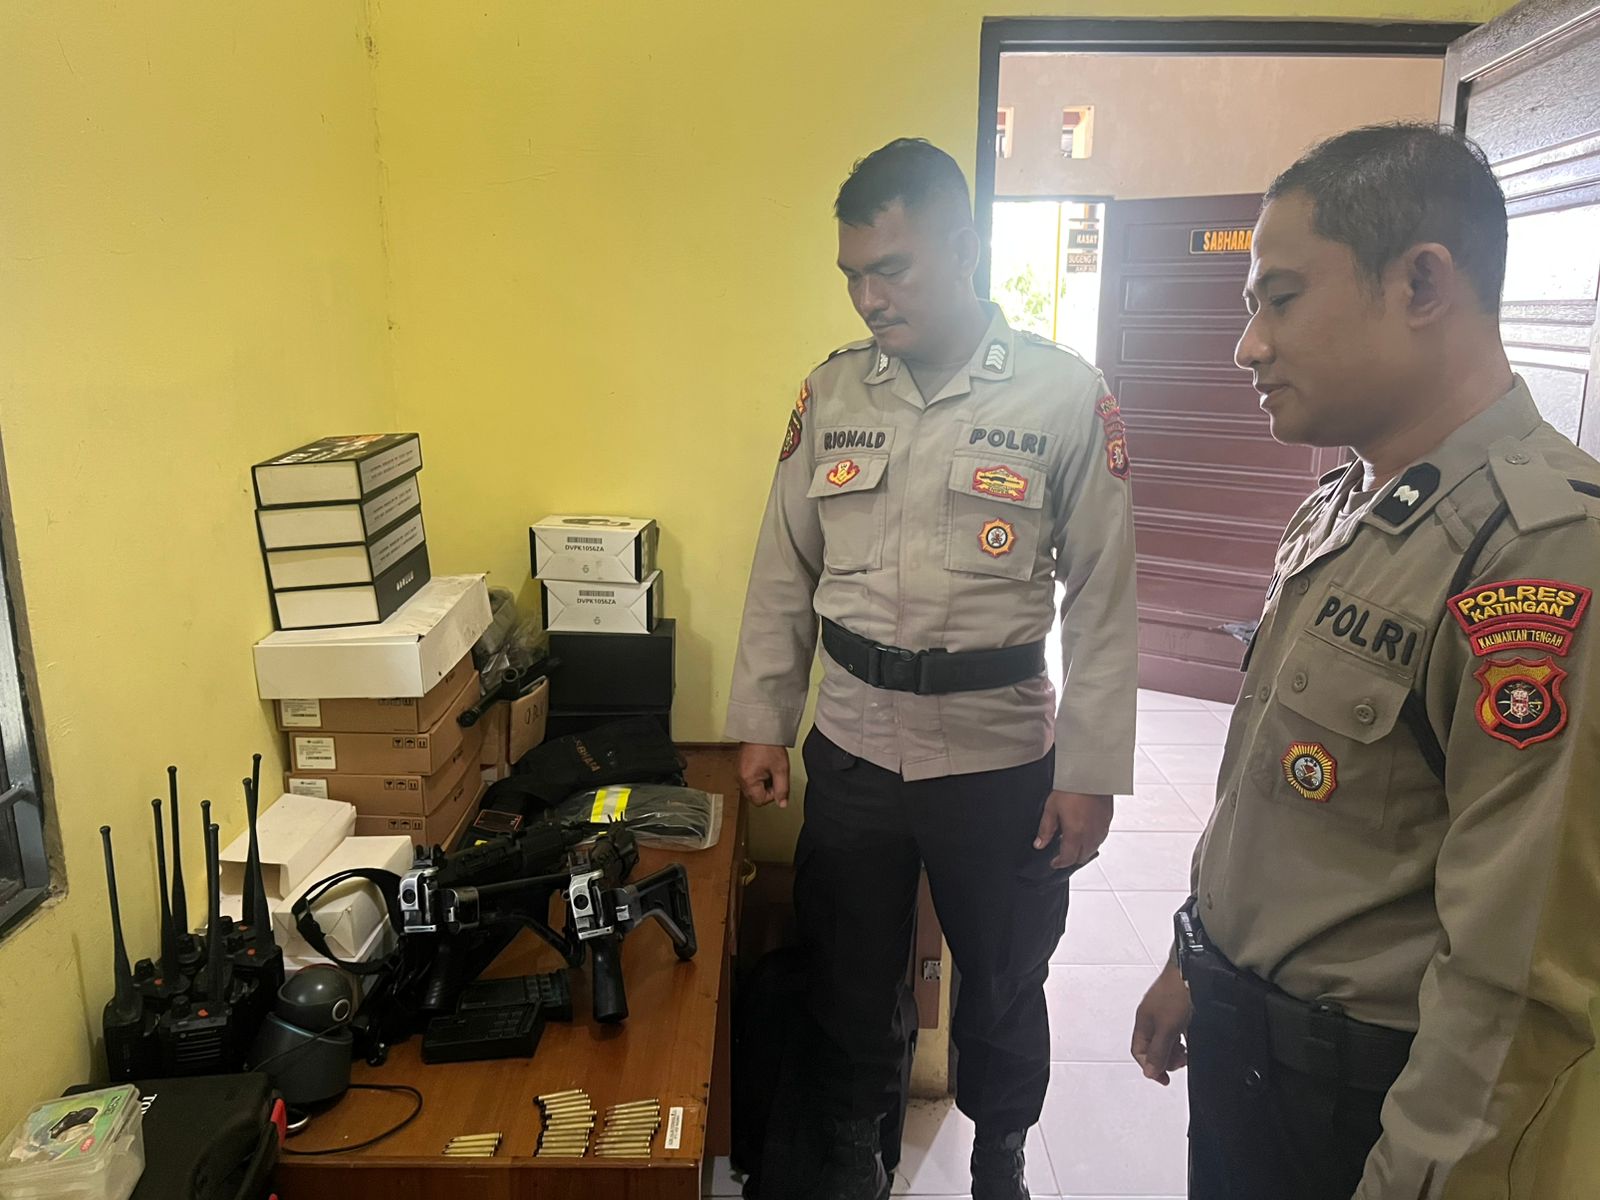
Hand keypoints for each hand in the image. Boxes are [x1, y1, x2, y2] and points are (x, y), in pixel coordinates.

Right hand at [737, 742, 790, 808]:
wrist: (760, 728)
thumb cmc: (769, 745)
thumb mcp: (781, 769)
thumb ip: (783, 789)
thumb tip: (782, 804)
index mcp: (748, 780)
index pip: (760, 801)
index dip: (772, 795)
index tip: (777, 782)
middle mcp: (740, 777)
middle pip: (754, 796)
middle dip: (766, 790)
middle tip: (774, 775)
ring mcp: (739, 772)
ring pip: (752, 788)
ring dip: (762, 783)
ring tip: (769, 768)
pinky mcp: (740, 766)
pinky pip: (749, 778)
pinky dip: (757, 776)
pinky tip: (763, 765)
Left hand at [1033, 790, 1112, 867]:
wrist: (1091, 774)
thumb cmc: (1072, 788)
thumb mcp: (1051, 808)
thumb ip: (1046, 829)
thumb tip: (1039, 844)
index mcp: (1075, 834)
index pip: (1068, 858)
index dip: (1059, 863)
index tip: (1054, 862)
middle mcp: (1090, 835)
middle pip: (1081, 858)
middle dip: (1071, 859)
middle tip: (1062, 854)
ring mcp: (1101, 829)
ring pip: (1092, 850)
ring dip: (1082, 851)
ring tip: (1073, 843)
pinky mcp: (1107, 822)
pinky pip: (1100, 838)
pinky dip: (1092, 841)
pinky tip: (1085, 833)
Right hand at [1131, 962, 1191, 1085]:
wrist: (1191, 971)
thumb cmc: (1176, 994)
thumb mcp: (1167, 1028)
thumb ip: (1158, 1051)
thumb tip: (1149, 1072)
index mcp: (1143, 1022)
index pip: (1139, 1052)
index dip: (1150, 1067)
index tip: (1165, 1079)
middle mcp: (1151, 1018)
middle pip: (1153, 1048)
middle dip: (1166, 1059)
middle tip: (1182, 1061)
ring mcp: (1164, 1013)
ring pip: (1166, 1041)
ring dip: (1176, 1050)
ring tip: (1188, 1051)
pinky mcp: (1178, 1009)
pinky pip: (1177, 1032)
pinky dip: (1183, 1039)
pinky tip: (1192, 1038)